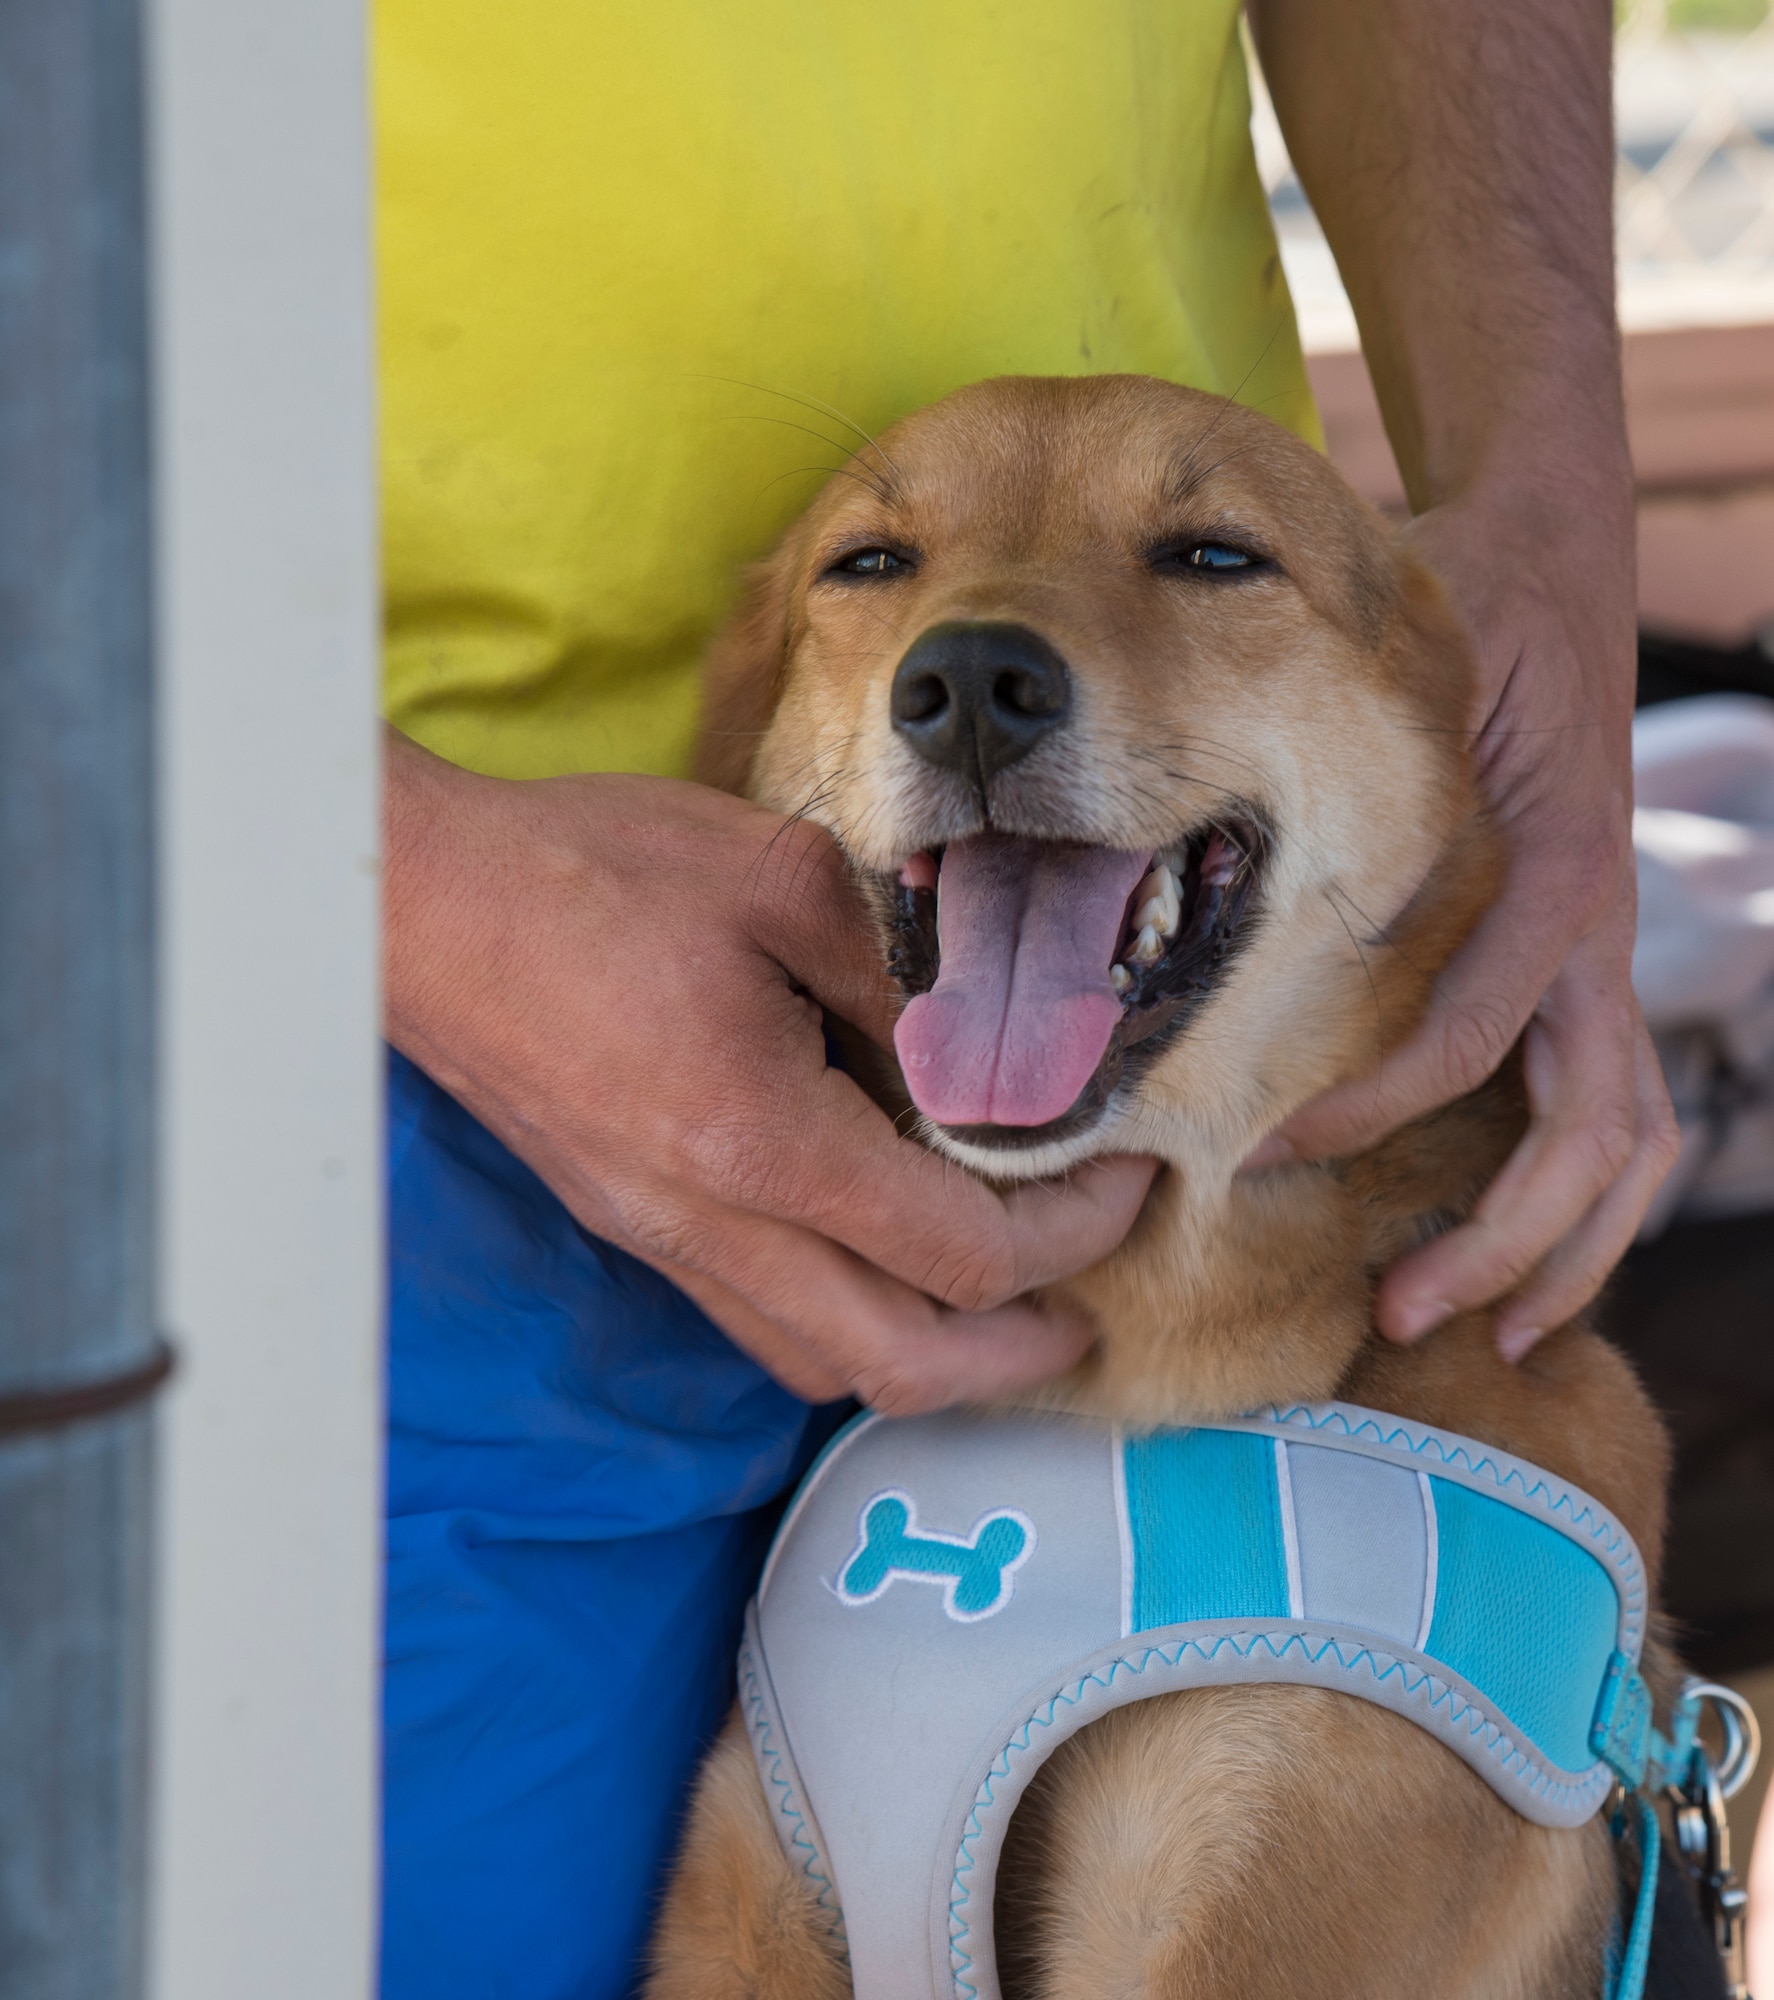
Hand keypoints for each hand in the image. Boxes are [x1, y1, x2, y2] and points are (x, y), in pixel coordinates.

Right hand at [383, 732, 1155, 1412]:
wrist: (419, 907)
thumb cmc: (587, 872)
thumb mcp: (780, 882)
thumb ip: (900, 979)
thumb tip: (988, 1055)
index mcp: (760, 1140)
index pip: (959, 1250)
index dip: (1070, 1232)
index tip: (1125, 1174)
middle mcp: (709, 1223)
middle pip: (896, 1365)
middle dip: (1017, 1353)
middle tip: (1090, 1309)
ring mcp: (662, 1236)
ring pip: (820, 1364)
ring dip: (930, 1354)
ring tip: (1004, 1303)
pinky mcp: (632, 1221)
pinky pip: (761, 1321)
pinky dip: (849, 1321)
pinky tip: (882, 1261)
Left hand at [1245, 475, 1679, 1356]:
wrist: (1557, 552)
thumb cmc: (1464, 598)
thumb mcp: (1407, 640)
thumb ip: (1329, 697)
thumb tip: (1179, 719)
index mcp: (1551, 865)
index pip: (1466, 1031)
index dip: (1368, 1110)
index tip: (1264, 1154)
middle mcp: (1591, 928)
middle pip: (1584, 1130)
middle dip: (1500, 1237)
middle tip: (1399, 1310)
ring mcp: (1601, 955)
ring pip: (1623, 1144)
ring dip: (1555, 1250)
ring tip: (1468, 1326)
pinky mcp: (1588, 965)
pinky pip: (1612, 1108)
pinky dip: (1574, 1199)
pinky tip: (1512, 1257)